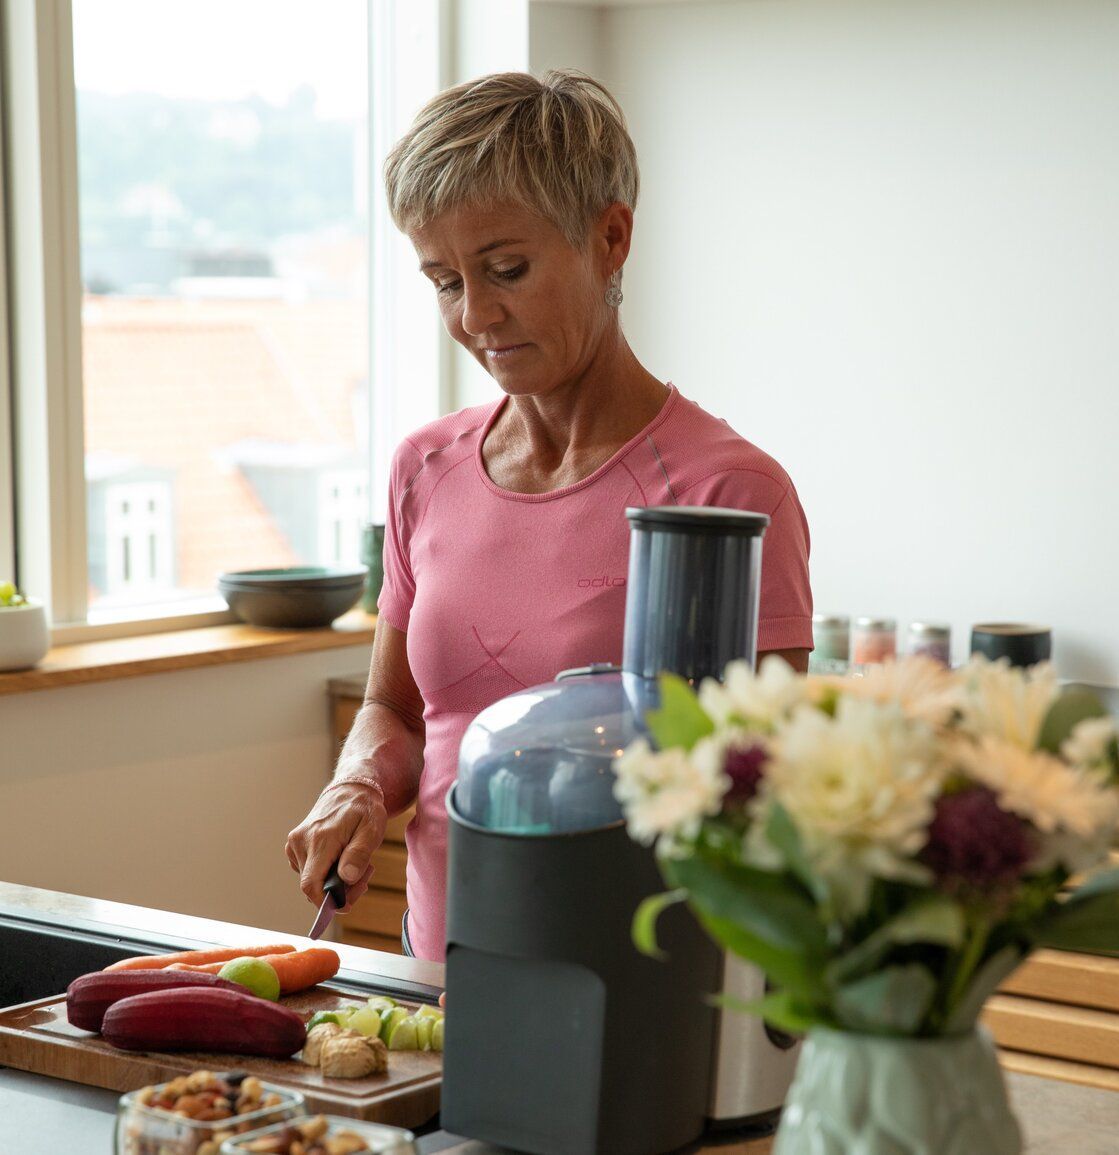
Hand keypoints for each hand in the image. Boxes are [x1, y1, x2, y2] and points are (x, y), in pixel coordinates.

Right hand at [286, 781, 386, 912]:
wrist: (350, 789)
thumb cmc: (363, 809)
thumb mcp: (371, 829)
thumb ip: (359, 853)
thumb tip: (346, 878)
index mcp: (320, 838)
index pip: (310, 884)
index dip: (325, 902)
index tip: (346, 904)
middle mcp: (301, 841)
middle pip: (312, 885)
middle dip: (339, 890)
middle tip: (364, 876)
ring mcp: (295, 843)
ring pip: (310, 879)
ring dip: (333, 882)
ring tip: (357, 864)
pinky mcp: (294, 845)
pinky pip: (308, 870)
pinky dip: (325, 873)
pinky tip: (342, 861)